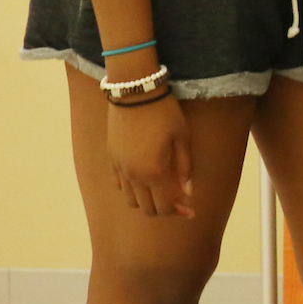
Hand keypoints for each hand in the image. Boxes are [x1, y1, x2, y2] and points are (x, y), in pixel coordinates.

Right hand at [109, 96, 193, 218]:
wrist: (135, 92)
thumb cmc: (164, 113)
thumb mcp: (182, 138)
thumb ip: (185, 168)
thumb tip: (187, 192)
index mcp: (153, 172)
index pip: (165, 206)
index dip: (179, 211)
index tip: (191, 210)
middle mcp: (133, 175)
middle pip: (146, 208)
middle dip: (164, 210)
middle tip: (179, 203)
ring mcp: (119, 168)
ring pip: (130, 200)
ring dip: (146, 202)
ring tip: (162, 193)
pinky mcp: (111, 158)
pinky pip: (120, 185)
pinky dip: (132, 190)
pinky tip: (145, 181)